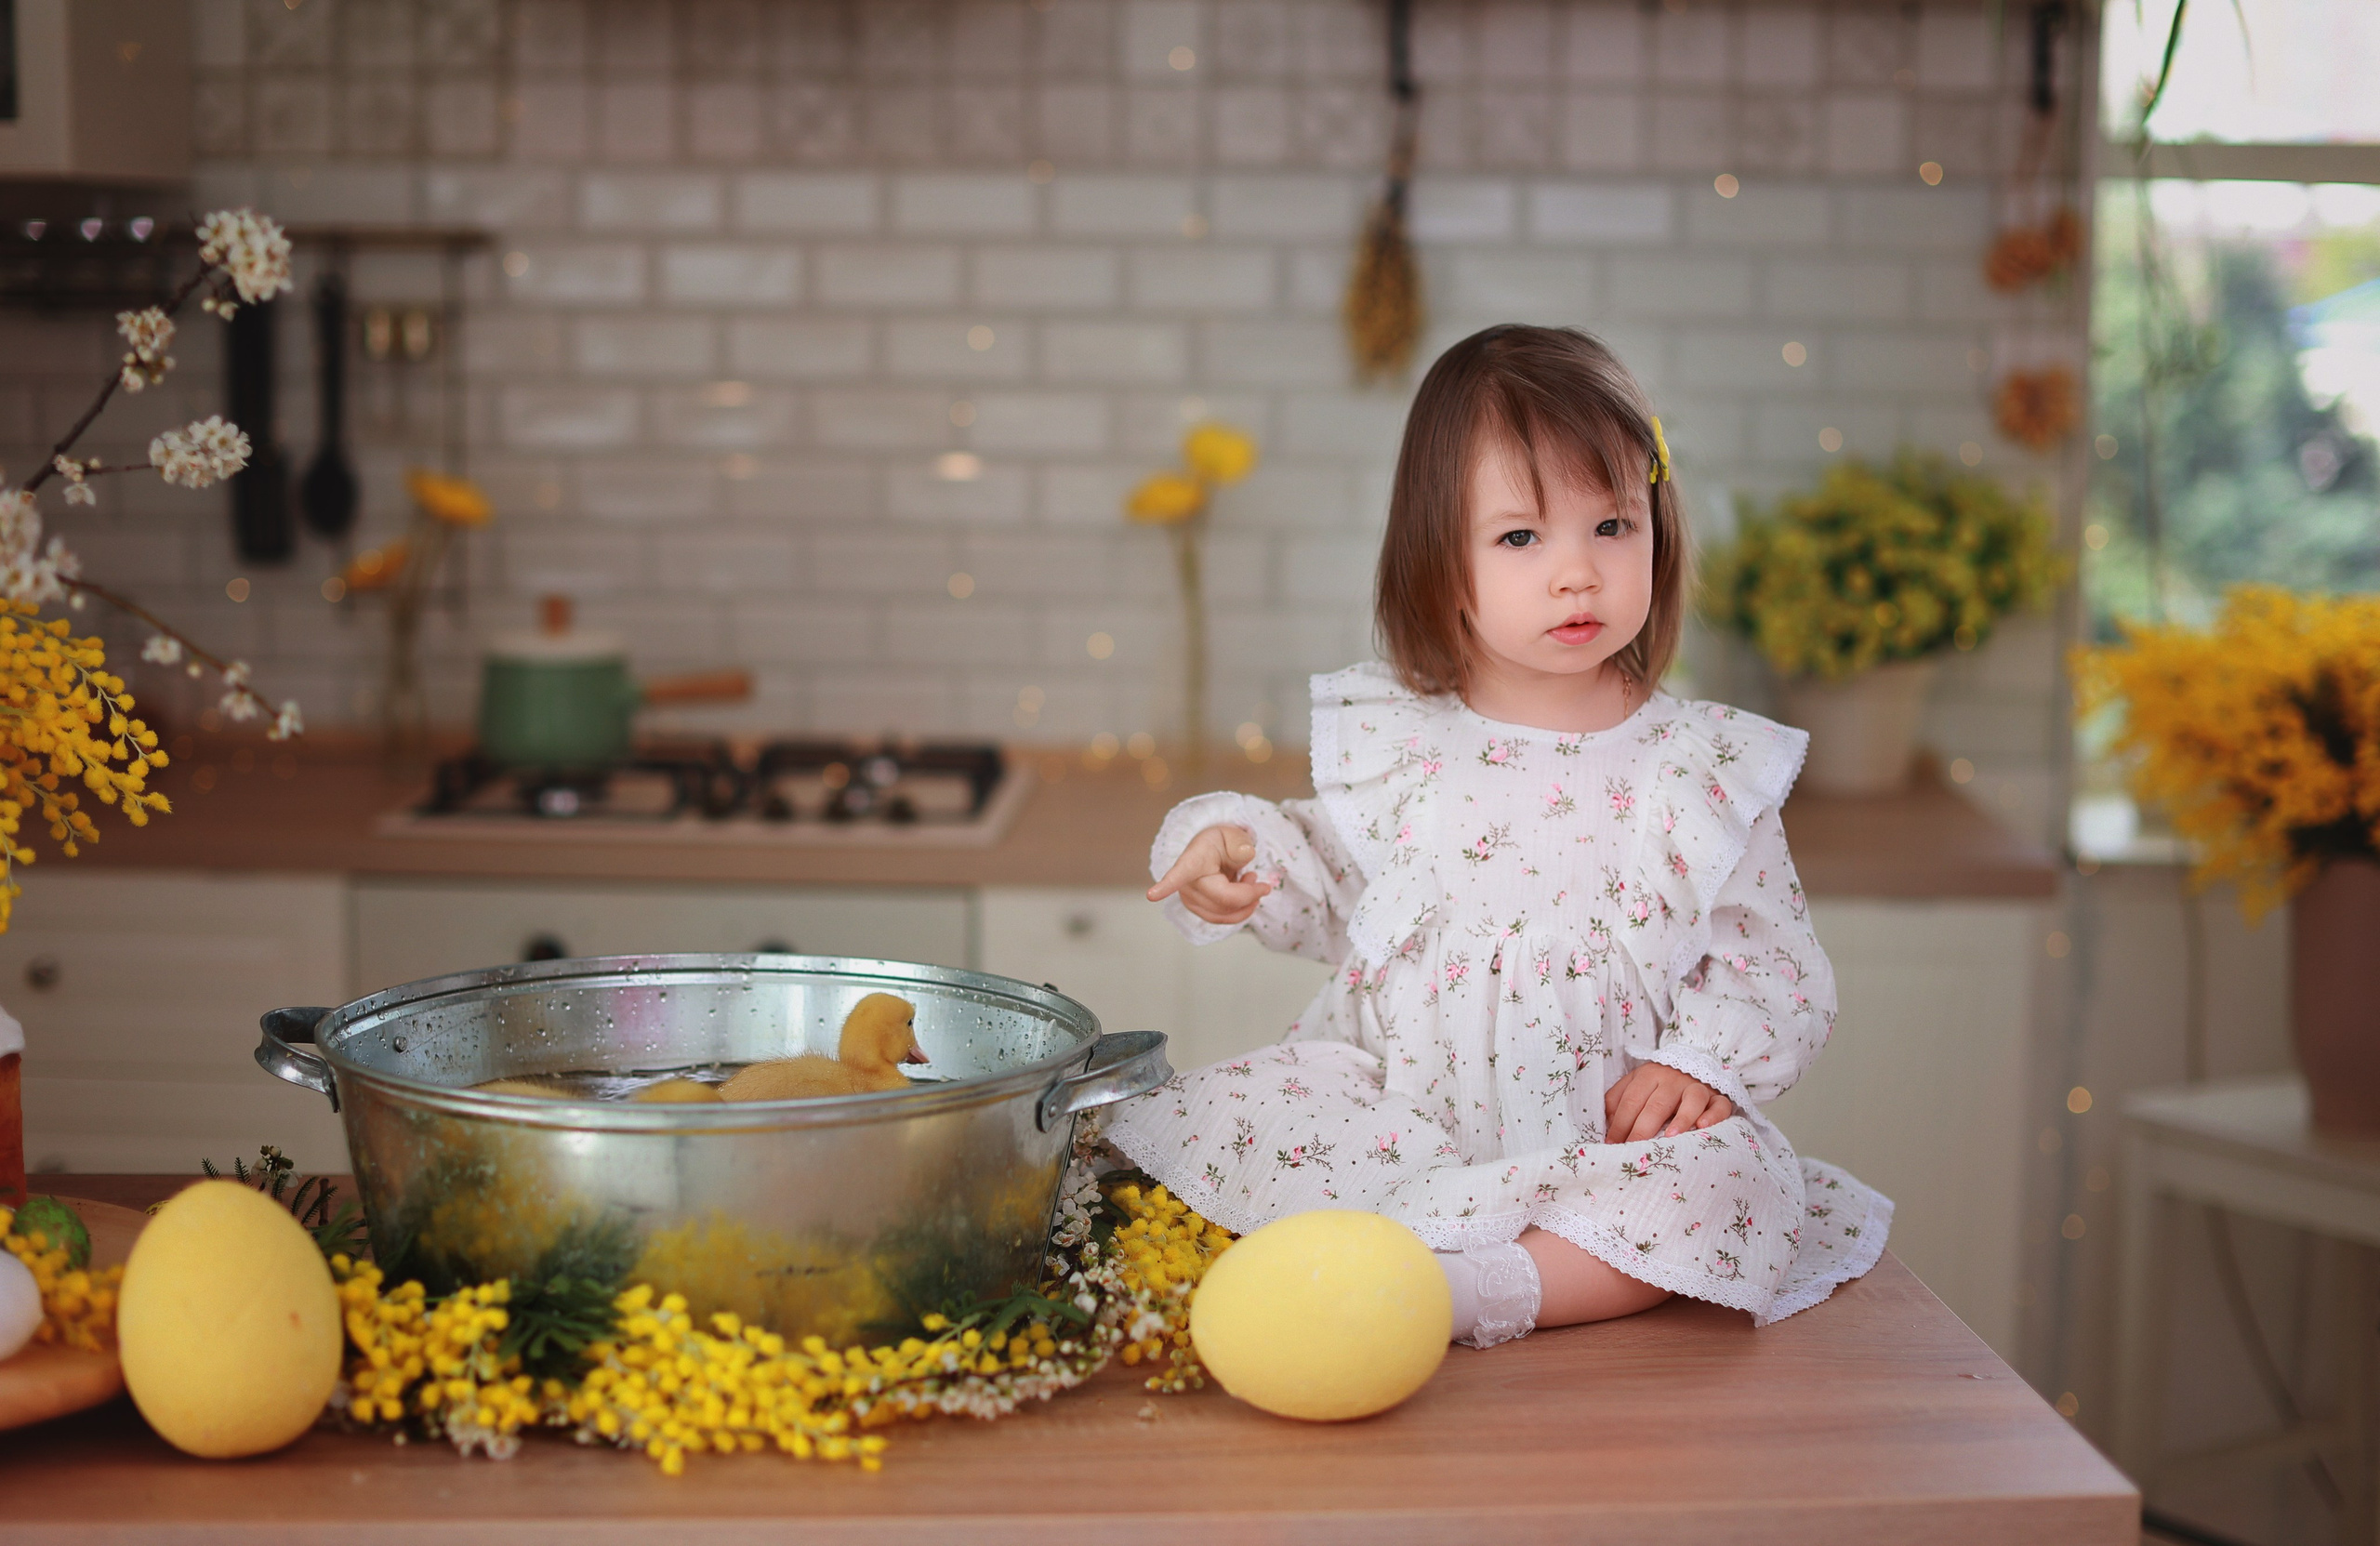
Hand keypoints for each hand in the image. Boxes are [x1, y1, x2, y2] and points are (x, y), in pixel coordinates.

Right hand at [1146, 824, 1270, 925]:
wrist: (1209, 853)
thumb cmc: (1218, 843)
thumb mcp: (1231, 834)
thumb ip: (1240, 842)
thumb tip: (1247, 855)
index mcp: (1192, 862)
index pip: (1178, 874)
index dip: (1165, 886)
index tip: (1151, 895)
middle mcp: (1186, 885)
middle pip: (1224, 900)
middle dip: (1249, 893)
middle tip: (1257, 877)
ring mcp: (1190, 900)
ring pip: (1225, 914)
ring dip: (1246, 903)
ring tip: (1251, 882)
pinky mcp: (1198, 910)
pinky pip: (1223, 919)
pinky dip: (1240, 909)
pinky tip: (1244, 893)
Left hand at [1604, 1063, 1734, 1142]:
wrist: (1693, 1061)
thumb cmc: (1657, 1083)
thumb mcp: (1633, 1084)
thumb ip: (1617, 1101)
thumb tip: (1605, 1125)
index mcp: (1648, 1076)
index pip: (1631, 1101)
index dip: (1620, 1123)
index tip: (1612, 1144)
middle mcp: (1673, 1079)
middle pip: (1657, 1104)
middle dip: (1642, 1129)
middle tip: (1633, 1150)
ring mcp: (1698, 1087)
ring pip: (1692, 1100)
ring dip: (1682, 1119)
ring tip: (1670, 1137)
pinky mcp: (1718, 1096)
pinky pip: (1720, 1105)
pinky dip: (1714, 1115)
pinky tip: (1704, 1126)